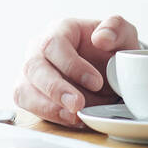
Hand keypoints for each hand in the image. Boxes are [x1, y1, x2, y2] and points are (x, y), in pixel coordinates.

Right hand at [12, 16, 140, 126]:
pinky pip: (28, 105)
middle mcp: (38, 50)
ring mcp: (31, 73)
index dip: (72, 65)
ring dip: (48, 106)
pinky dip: (48, 114)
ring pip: (24, 89)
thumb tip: (101, 38)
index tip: (96, 82)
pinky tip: (71, 119)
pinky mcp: (30, 94)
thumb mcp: (123, 34)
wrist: (109, 69)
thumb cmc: (111, 49)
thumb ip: (116, 28)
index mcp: (59, 30)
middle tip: (78, 105)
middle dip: (56, 89)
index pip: (54, 44)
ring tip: (74, 117)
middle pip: (33, 67)